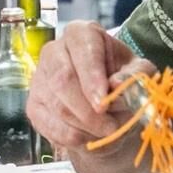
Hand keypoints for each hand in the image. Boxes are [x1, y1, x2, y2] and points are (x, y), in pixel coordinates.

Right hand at [28, 22, 156, 172]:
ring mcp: (40, 78)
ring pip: (58, 106)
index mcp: (82, 34)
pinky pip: (49, 125)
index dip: (92, 78)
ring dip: (85, 126)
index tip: (102, 103)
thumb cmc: (122, 81)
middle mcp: (54, 51)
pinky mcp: (33, 105)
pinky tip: (88, 138)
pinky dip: (72, 137)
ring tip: (107, 132)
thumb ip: (134, 76)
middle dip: (88, 110)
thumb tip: (117, 85)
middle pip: (64, 80)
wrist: (107, 105)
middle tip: (110, 127)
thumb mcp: (138, 73)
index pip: (83, 51)